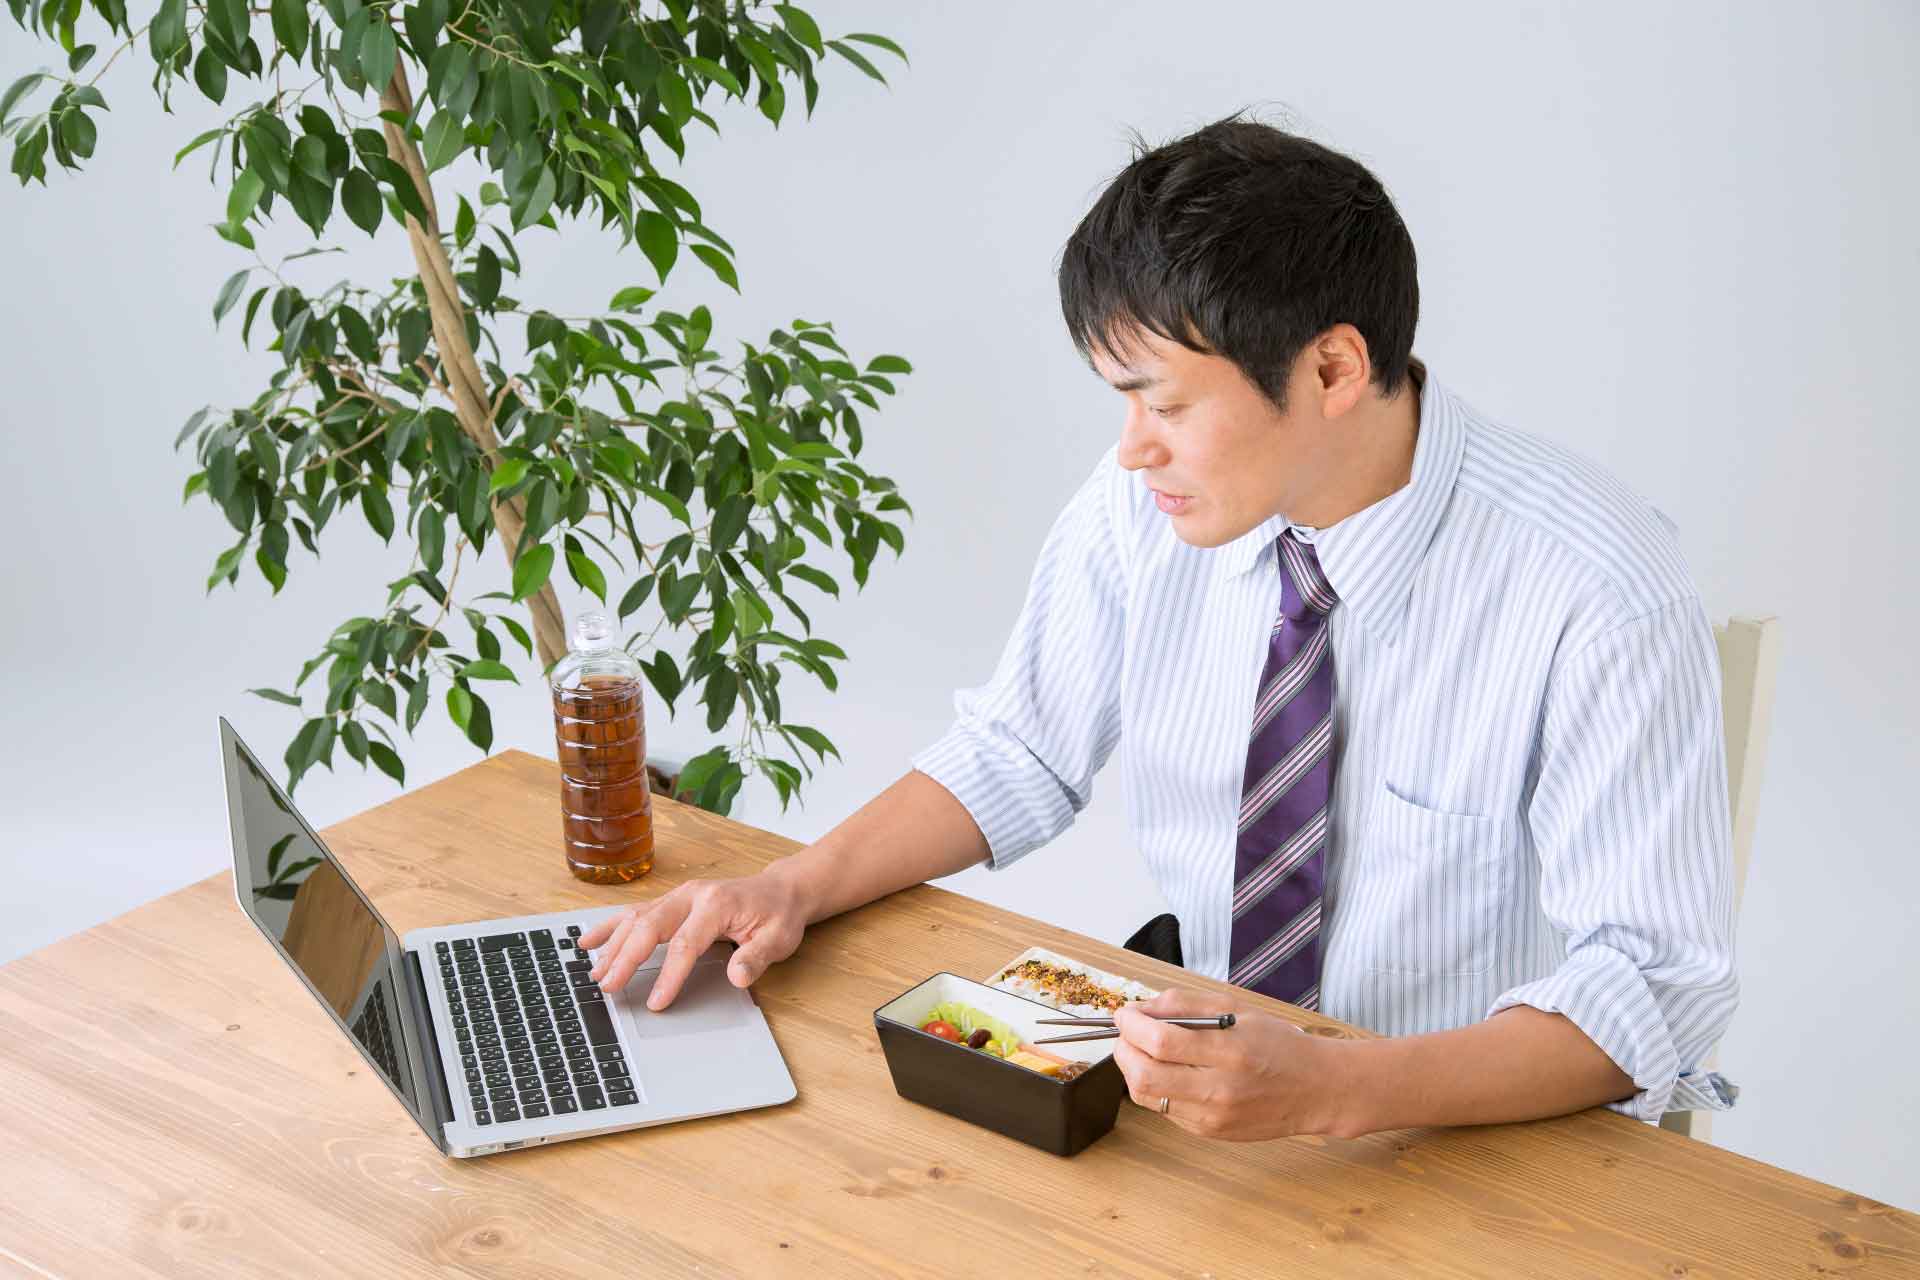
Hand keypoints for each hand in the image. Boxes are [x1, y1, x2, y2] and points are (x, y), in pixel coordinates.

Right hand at [577, 868, 810, 1009]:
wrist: (780, 890)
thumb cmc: (778, 915)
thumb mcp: (778, 939)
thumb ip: (756, 958)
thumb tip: (737, 977)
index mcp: (717, 904)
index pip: (686, 943)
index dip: (669, 975)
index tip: (656, 1002)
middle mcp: (692, 895)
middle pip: (650, 927)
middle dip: (626, 958)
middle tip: (608, 987)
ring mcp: (679, 896)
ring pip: (637, 918)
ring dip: (613, 946)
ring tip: (596, 974)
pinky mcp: (671, 901)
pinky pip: (635, 912)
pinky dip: (610, 927)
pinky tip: (589, 941)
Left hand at [1110, 988, 1341, 1140]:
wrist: (1316, 1089)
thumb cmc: (1279, 1044)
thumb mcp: (1236, 1009)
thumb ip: (1185, 1005)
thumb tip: (1140, 1010)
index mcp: (1229, 1052)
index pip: (1161, 1041)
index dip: (1131, 1025)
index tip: (1125, 1013)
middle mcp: (1219, 1090)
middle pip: (1144, 1074)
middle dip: (1123, 1049)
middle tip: (1127, 1033)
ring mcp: (1212, 1117)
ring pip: (1146, 1096)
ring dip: (1132, 1069)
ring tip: (1142, 1050)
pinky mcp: (1208, 1132)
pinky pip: (1164, 1109)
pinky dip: (1155, 1087)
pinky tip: (1169, 1071)